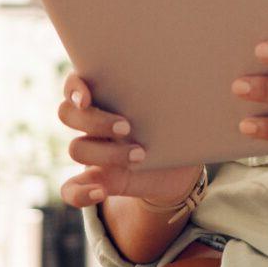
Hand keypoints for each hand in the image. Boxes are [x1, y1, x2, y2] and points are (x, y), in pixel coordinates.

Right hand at [57, 75, 203, 210]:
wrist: (182, 166)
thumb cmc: (179, 127)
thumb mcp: (182, 107)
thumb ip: (179, 91)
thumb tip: (198, 73)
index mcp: (107, 95)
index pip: (74, 84)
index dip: (74, 87)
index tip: (87, 95)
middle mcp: (93, 122)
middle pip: (69, 115)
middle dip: (96, 121)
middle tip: (129, 127)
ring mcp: (93, 151)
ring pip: (77, 149)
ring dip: (105, 153)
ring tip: (140, 155)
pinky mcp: (97, 180)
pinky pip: (71, 189)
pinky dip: (81, 193)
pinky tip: (101, 192)